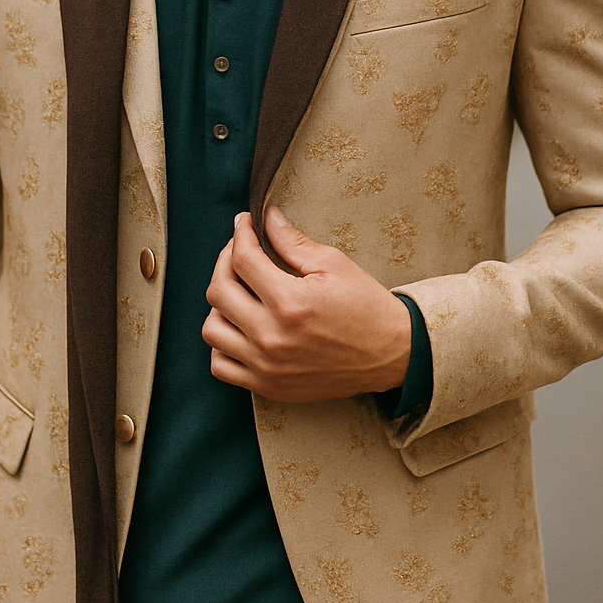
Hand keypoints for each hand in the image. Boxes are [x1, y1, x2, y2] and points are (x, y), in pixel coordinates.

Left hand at [202, 207, 410, 401]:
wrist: (390, 354)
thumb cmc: (365, 306)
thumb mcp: (333, 264)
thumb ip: (292, 241)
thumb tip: (265, 217)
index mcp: (290, 302)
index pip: (243, 259)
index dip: (240, 233)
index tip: (244, 223)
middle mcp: (272, 337)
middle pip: (218, 291)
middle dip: (225, 261)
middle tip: (240, 251)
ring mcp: (266, 366)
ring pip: (211, 329)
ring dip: (220, 303)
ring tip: (239, 290)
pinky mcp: (268, 385)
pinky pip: (220, 365)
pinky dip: (222, 343)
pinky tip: (239, 326)